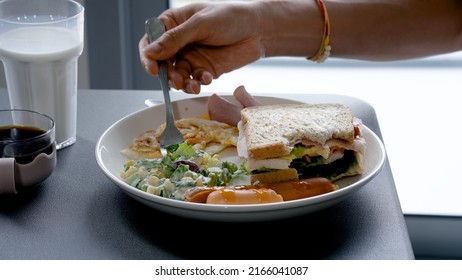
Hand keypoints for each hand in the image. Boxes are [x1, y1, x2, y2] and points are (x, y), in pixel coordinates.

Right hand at [139, 2, 264, 93]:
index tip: (153, 68)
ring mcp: (192, 57)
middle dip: (167, 74)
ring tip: (192, 85)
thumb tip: (150, 52)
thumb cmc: (231, 17)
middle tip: (176, 80)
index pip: (151, 41)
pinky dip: (198, 82)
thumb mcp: (201, 24)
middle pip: (162, 62)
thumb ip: (175, 39)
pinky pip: (194, 80)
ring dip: (181, 83)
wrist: (259, 30)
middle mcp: (180, 42)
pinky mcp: (204, 70)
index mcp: (174, 24)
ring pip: (177, 75)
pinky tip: (207, 78)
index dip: (148, 56)